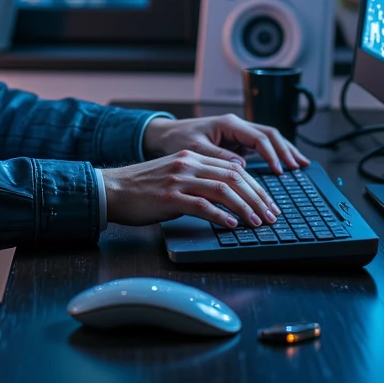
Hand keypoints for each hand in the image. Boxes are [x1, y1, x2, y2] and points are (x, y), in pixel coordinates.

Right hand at [101, 151, 281, 229]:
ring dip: (244, 208)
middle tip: (271, 215)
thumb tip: (226, 196)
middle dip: (257, 198)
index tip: (268, 203)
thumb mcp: (174, 176)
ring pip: (222, 191)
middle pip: (233, 178)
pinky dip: (220, 215)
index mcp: (192, 157)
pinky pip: (201, 205)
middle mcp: (188, 164)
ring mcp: (179, 180)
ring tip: (257, 222)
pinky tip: (231, 224)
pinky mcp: (169, 198)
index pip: (233, 169)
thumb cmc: (142, 188)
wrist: (112, 189)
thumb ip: (197, 180)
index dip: (255, 186)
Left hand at [141, 113, 308, 174]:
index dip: (272, 154)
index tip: (280, 169)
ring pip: (269, 139)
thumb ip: (217, 156)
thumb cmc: (177, 139)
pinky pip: (261, 147)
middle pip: (270, 135)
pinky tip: (284, 165)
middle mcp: (237, 126)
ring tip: (301, 164)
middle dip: (286, 150)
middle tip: (299, 166)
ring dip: (285, 150)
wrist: (165, 135)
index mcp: (229, 124)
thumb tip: (241, 168)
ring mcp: (239, 134)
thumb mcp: (195, 149)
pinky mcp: (237, 143)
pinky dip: (274, 155)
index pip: (259, 137)